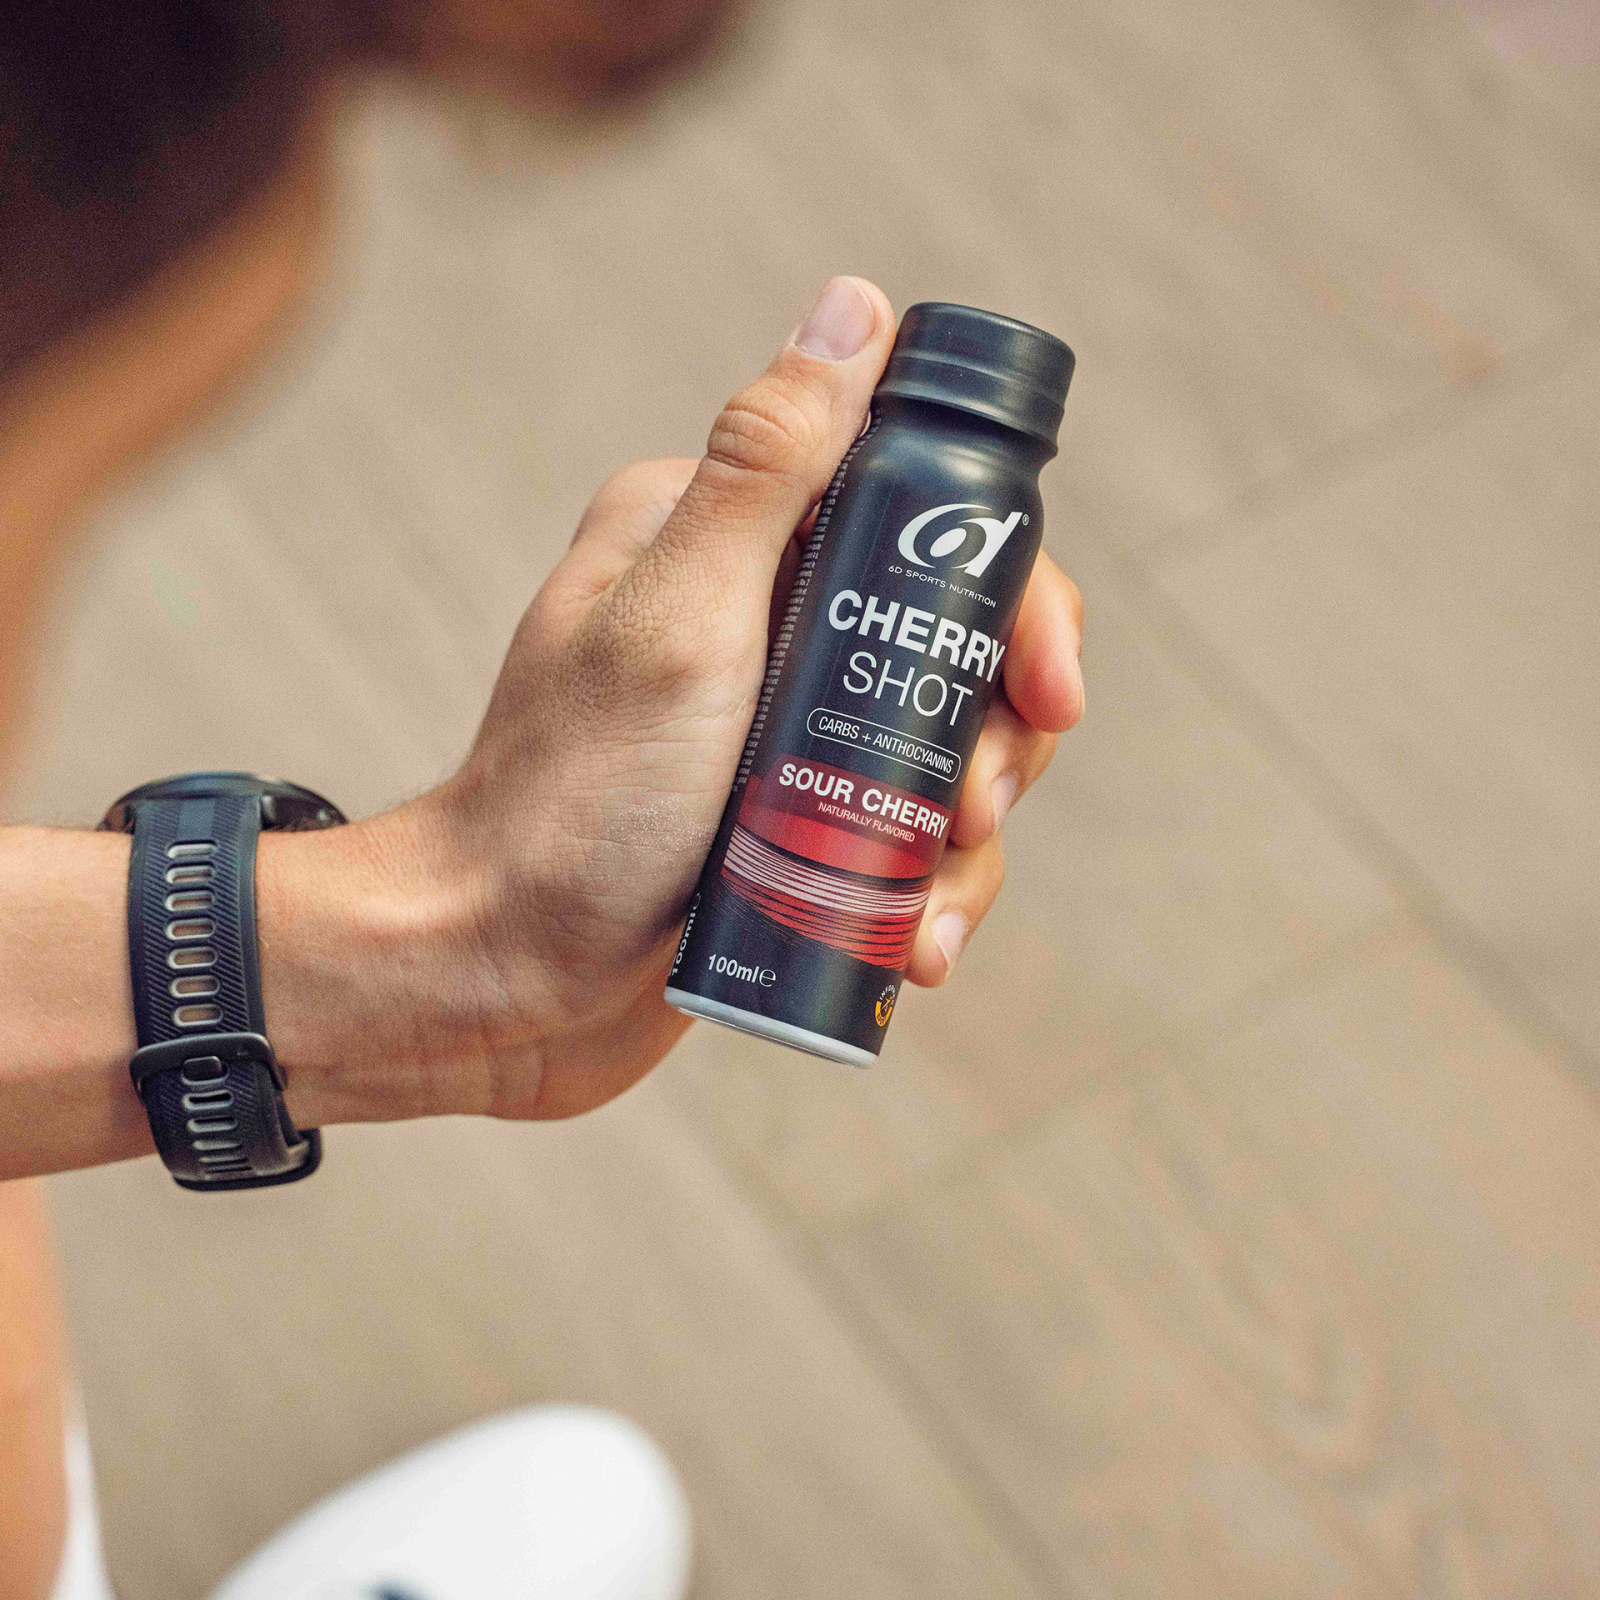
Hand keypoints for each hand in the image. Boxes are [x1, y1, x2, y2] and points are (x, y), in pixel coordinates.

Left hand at [266, 278, 1083, 1127]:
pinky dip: (927, 890)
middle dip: (998, 731)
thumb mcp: (678, 623)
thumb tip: (854, 305)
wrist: (496, 981)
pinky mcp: (788, 820)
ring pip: (941, 746)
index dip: (1008, 596)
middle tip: (979, 807)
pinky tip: (918, 950)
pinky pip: (899, 830)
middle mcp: (757, 617)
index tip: (1045, 689)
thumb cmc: (570, 806)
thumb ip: (763, 468)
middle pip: (953, 639)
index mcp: (726, 537)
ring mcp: (776, 727)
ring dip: (969, 831)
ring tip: (932, 910)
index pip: (920, 517)